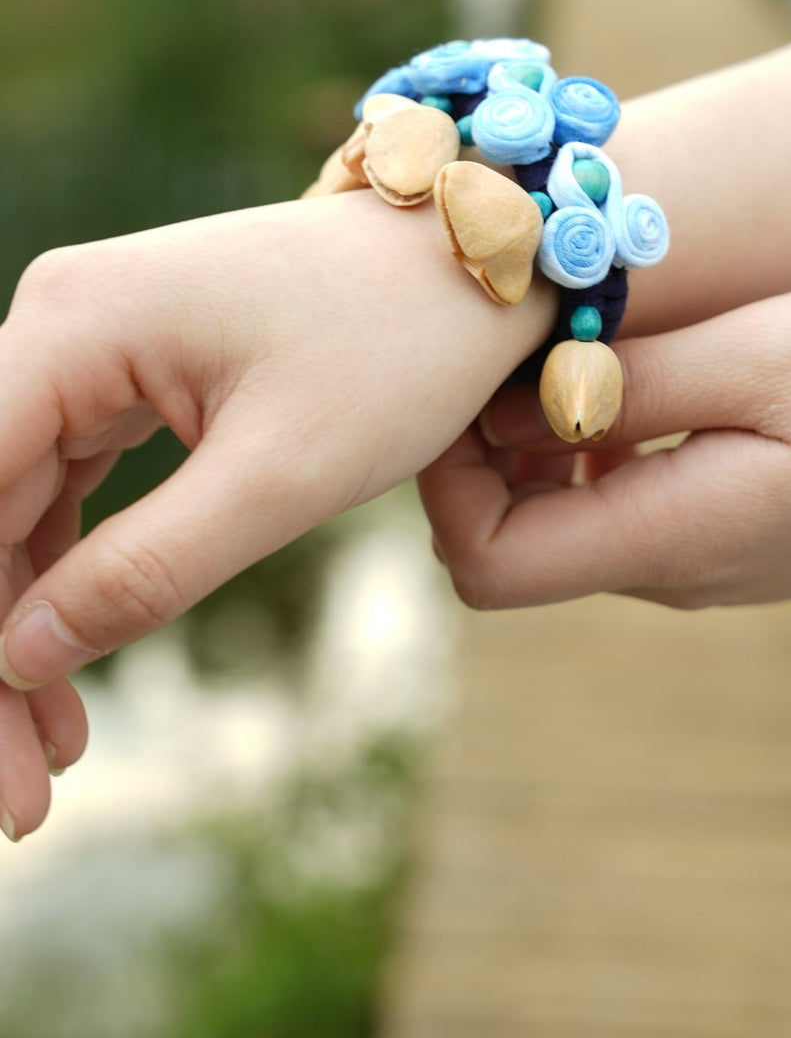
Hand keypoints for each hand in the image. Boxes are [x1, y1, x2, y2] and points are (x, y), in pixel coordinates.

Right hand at [0, 191, 553, 838]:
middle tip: (22, 799)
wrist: (472, 264)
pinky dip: (71, 579)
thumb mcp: (281, 477)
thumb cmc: (397, 347)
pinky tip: (76, 673)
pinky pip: (66, 486)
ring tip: (54, 760)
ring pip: (12, 508)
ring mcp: (92, 342)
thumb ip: (144, 570)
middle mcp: (61, 318)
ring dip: (22, 629)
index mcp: (75, 322)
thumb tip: (16, 656)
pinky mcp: (129, 369)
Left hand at [418, 275, 790, 611]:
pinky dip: (600, 439)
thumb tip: (509, 402)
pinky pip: (629, 498)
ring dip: (545, 433)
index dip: (445, 483)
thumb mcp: (761, 354)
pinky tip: (636, 365)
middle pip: (518, 536)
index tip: (469, 384)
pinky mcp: (739, 531)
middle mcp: (679, 570)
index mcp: (673, 537)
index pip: (486, 565)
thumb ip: (628, 385)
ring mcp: (711, 558)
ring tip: (577, 336)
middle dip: (486, 445)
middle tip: (514, 336)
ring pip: (571, 515)